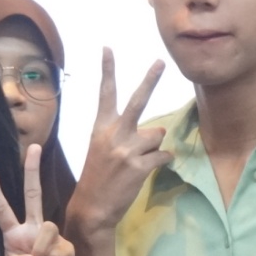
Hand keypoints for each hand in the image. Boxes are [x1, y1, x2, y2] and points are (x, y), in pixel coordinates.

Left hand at [0, 144, 76, 255]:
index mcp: (13, 234)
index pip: (2, 207)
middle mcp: (32, 230)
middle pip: (32, 194)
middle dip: (32, 170)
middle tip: (33, 147)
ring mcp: (50, 237)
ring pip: (48, 226)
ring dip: (41, 248)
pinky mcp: (66, 248)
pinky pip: (59, 249)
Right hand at [66, 49, 169, 240]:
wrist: (92, 208)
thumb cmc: (99, 177)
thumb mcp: (103, 150)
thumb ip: (127, 135)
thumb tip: (158, 130)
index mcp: (101, 128)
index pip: (105, 94)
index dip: (108, 70)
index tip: (108, 47)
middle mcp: (113, 134)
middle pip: (137, 101)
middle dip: (150, 80)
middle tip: (161, 62)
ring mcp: (126, 150)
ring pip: (157, 135)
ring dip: (154, 146)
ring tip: (138, 160)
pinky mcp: (139, 166)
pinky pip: (163, 155)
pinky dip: (162, 161)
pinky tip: (147, 170)